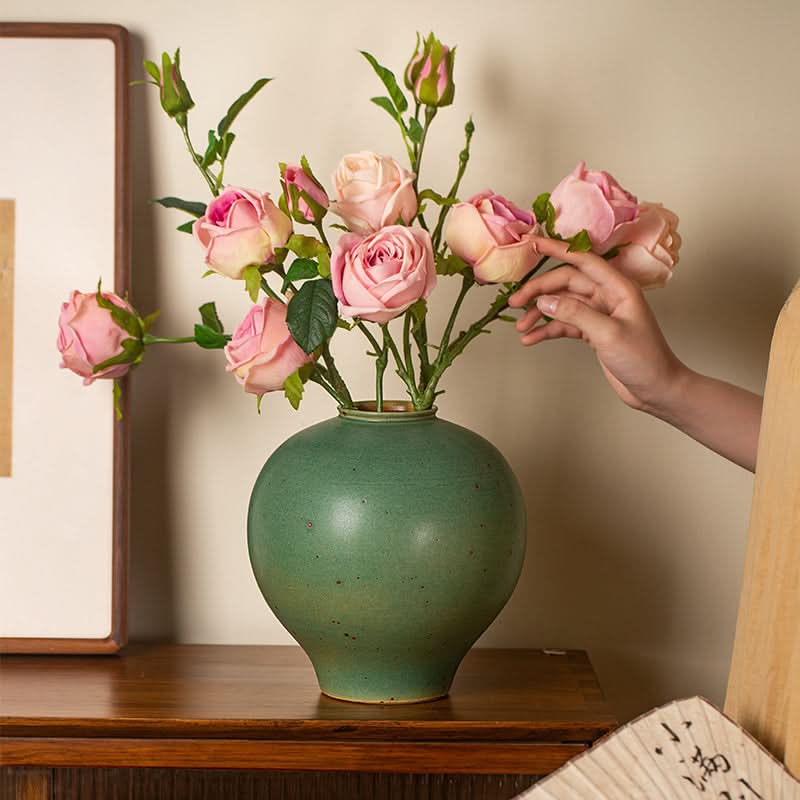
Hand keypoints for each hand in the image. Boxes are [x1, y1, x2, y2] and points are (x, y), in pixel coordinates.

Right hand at [508, 236, 685, 413]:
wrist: (656, 389)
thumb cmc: (644, 359)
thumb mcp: (607, 334)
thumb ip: (575, 313)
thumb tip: (544, 301)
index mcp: (618, 288)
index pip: (583, 261)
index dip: (558, 250)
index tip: (534, 243)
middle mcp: (608, 296)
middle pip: (566, 283)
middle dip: (539, 291)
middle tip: (515, 301)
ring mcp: (600, 314)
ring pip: (562, 305)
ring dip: (540, 313)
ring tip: (521, 326)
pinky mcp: (593, 332)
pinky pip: (565, 325)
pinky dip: (547, 331)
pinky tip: (531, 339)